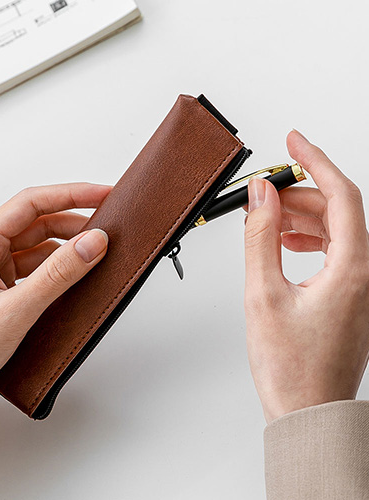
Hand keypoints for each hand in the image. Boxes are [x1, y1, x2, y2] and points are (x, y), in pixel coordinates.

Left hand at [0, 183, 110, 441]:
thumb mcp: (16, 310)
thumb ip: (58, 273)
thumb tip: (93, 243)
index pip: (32, 203)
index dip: (71, 194)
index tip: (102, 194)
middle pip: (37, 223)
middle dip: (73, 222)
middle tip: (106, 227)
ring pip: (37, 248)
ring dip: (66, 248)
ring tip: (95, 253)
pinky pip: (33, 271)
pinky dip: (55, 271)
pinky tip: (73, 278)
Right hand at [244, 130, 368, 422]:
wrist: (305, 410)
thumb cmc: (289, 367)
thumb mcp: (262, 294)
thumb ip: (260, 238)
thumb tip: (259, 195)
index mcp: (353, 270)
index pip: (341, 195)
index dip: (315, 160)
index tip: (293, 140)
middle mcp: (365, 274)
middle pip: (337, 210)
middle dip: (298, 192)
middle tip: (262, 191)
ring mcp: (359, 285)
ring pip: (334, 229)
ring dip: (299, 216)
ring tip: (265, 219)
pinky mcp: (347, 294)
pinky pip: (333, 250)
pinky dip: (306, 238)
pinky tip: (282, 242)